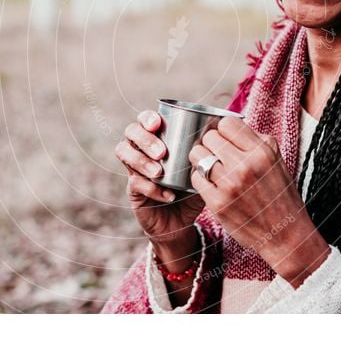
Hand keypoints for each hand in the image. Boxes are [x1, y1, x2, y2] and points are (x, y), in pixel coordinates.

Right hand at [115, 110, 205, 250]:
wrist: (181, 222)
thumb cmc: (191, 189)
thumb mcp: (200, 170)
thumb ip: (203, 156)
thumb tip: (216, 139)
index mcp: (157, 139)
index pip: (144, 120)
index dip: (146, 118)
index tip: (157, 124)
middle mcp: (142, 150)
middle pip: (130, 132)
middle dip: (144, 139)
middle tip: (161, 152)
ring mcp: (135, 169)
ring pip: (124, 152)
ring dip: (142, 160)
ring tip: (159, 172)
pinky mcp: (133, 190)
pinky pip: (135, 182)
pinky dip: (151, 188)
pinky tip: (168, 195)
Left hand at [188, 116, 329, 286]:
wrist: (285, 235)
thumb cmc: (280, 196)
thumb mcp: (276, 161)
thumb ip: (255, 140)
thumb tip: (230, 125)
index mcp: (262, 151)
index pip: (226, 123)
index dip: (222, 130)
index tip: (224, 139)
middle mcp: (246, 165)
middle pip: (209, 137)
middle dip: (210, 144)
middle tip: (216, 155)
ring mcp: (230, 184)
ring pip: (197, 155)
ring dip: (201, 160)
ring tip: (210, 168)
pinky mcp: (218, 203)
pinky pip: (195, 178)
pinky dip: (200, 179)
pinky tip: (210, 184)